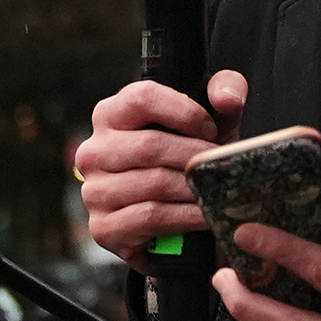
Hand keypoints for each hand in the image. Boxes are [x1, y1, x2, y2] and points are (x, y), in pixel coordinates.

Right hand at [74, 73, 246, 266]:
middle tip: (220, 166)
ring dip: (194, 189)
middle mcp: (93, 151)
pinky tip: (205, 215)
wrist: (177, 227)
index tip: (211, 128)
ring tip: (216, 190)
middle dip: (195, 156)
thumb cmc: (187, 163)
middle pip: (150, 145)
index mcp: (110, 115)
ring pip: (154, 183)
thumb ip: (224, 93)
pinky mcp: (104, 227)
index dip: (184, 111)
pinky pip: (151, 216)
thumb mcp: (210, 123)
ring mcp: (94, 191)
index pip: (142, 98)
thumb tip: (227, 96)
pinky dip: (185, 217)